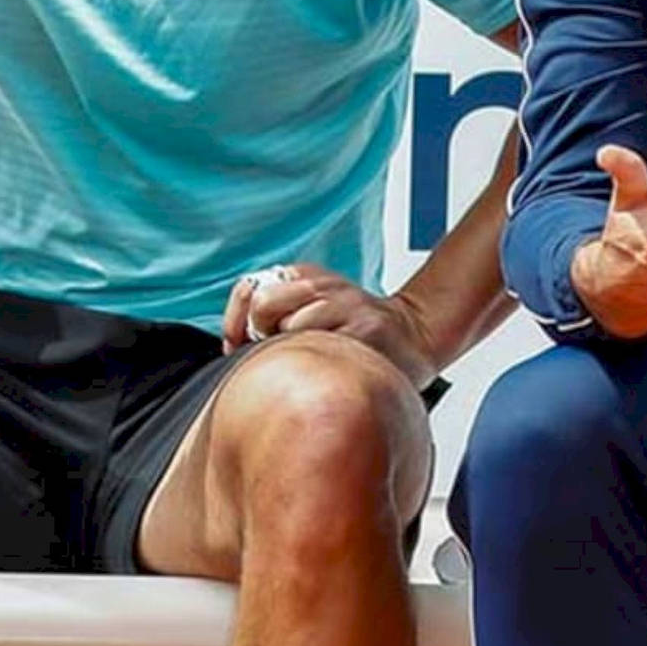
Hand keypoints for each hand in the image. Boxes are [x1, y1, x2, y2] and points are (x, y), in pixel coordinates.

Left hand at [222, 263, 438, 388]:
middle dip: (259, 334)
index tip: (238, 345)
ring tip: (309, 361)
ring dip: (292, 350)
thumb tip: (233, 343)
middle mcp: (323, 284)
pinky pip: (327, 347)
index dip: (235, 322)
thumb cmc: (354, 328)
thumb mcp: (313, 306)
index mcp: (304, 276)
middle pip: (264, 302)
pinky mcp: (366, 328)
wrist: (413, 333)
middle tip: (274, 353)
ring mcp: (346, 304)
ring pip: (294, 324)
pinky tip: (329, 369)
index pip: (248, 289)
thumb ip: (276, 313)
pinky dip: (319, 362)